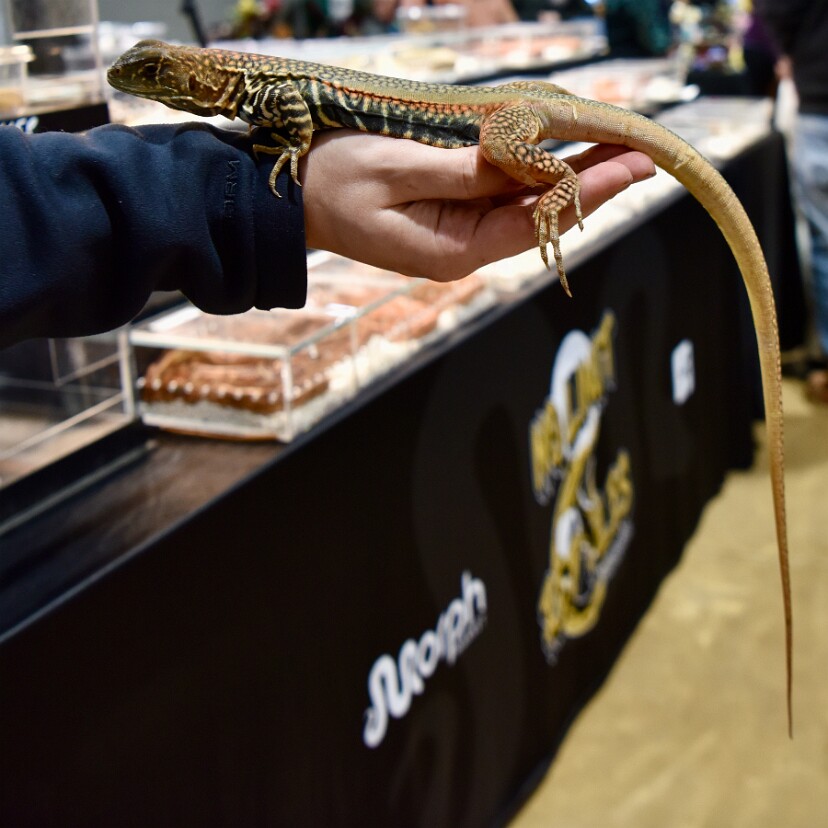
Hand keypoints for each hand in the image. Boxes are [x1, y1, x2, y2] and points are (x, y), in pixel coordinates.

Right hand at [299, 131, 655, 280]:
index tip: (631, 164)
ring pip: (522, 205)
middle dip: (588, 182)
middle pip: (537, 216)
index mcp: (452, 250)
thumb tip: (524, 162)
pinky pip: (498, 196)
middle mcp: (462, 249)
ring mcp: (455, 234)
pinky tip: (559, 154)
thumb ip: (463, 170)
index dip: (585, 191)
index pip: (533, 221)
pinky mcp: (447, 215)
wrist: (289, 201)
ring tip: (614, 147)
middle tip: (641, 152)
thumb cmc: (331, 183)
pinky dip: (531, 173)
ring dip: (565, 176)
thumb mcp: (394, 170)